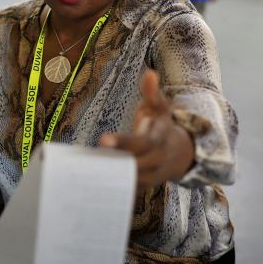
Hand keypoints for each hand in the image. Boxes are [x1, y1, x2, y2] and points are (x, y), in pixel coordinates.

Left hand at [99, 70, 194, 189]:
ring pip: (127, 180)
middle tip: (88, 161)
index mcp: (156, 141)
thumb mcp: (160, 108)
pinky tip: (90, 186)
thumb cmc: (162, 127)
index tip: (102, 139)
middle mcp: (154, 161)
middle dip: (111, 163)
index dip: (121, 142)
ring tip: (84, 173)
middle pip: (131, 165)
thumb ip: (152, 93)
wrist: (178, 154)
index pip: (138, 143)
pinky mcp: (142, 187)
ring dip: (108, 178)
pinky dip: (110, 189)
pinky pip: (125, 190)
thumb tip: (150, 73)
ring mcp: (149, 177)